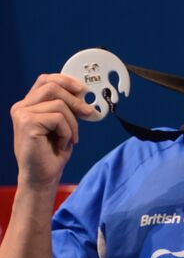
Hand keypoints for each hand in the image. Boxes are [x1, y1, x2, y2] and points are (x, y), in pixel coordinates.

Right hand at [11, 74, 94, 191]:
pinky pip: (59, 118)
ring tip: (69, 138)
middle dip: (75, 100)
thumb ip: (66, 107)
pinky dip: (68, 132)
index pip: (46, 80)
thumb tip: (83, 92)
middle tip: (88, 113)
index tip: (83, 90)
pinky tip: (61, 144)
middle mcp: (21, 107)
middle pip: (52, 87)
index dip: (66, 80)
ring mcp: (22, 114)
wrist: (42, 176)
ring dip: (72, 123)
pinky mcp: (27, 123)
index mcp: (28, 105)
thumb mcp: (62, 125)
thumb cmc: (52, 153)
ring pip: (59, 104)